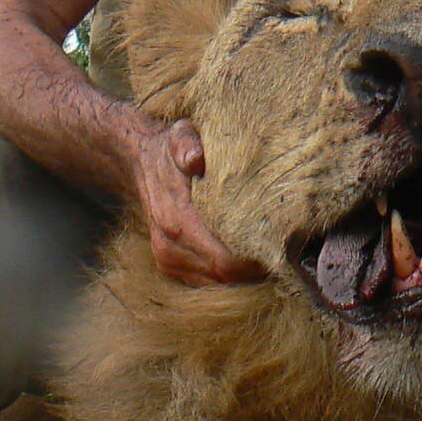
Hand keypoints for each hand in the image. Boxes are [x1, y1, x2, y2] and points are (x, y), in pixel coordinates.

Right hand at [134, 120, 264, 286]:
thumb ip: (188, 146)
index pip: (223, 260)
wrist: (141, 162)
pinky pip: (203, 282)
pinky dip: (224, 277)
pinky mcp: (168, 264)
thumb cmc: (171, 149)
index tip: (279, 251)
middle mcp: (169, 246)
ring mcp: (167, 259)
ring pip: (214, 284)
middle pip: (223, 277)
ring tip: (265, 258)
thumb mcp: (181, 136)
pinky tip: (242, 260)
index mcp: (176, 220)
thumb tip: (196, 159)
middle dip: (253, 272)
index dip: (254, 263)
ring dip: (240, 277)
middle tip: (281, 257)